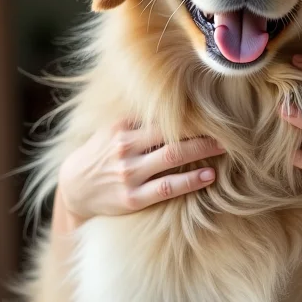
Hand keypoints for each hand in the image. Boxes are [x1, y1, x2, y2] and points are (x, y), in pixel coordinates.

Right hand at [57, 120, 225, 225]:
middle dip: (203, 133)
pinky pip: (166, 188)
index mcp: (122, 127)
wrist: (73, 188)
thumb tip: (176, 103)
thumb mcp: (112, 130)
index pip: (163, 118)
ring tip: (224, 149)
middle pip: (172, 136)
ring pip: (172, 159)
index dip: (191, 116)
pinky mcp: (132, 198)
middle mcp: (125, 148)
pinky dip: (190, 181)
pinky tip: (208, 176)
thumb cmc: (101, 153)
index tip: (214, 113)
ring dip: (202, 152)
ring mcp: (128, 174)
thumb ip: (139, 120)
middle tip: (228, 131)